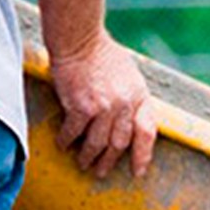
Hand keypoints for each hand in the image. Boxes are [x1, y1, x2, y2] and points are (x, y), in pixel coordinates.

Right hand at [49, 31, 156, 178]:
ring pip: (97, 143)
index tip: (138, 171)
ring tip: (83, 163)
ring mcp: (103, 107)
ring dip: (89, 157)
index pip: (146, 133)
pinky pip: (74, 132)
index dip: (143, 155)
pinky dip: (67, 140)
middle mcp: (124, 105)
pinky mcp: (81, 106)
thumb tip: (130, 124)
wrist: (79, 37)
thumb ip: (132, 100)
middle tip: (101, 171)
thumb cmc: (102, 54)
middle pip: (119, 144)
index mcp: (139, 97)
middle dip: (110, 161)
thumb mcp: (129, 75)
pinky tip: (62, 144)